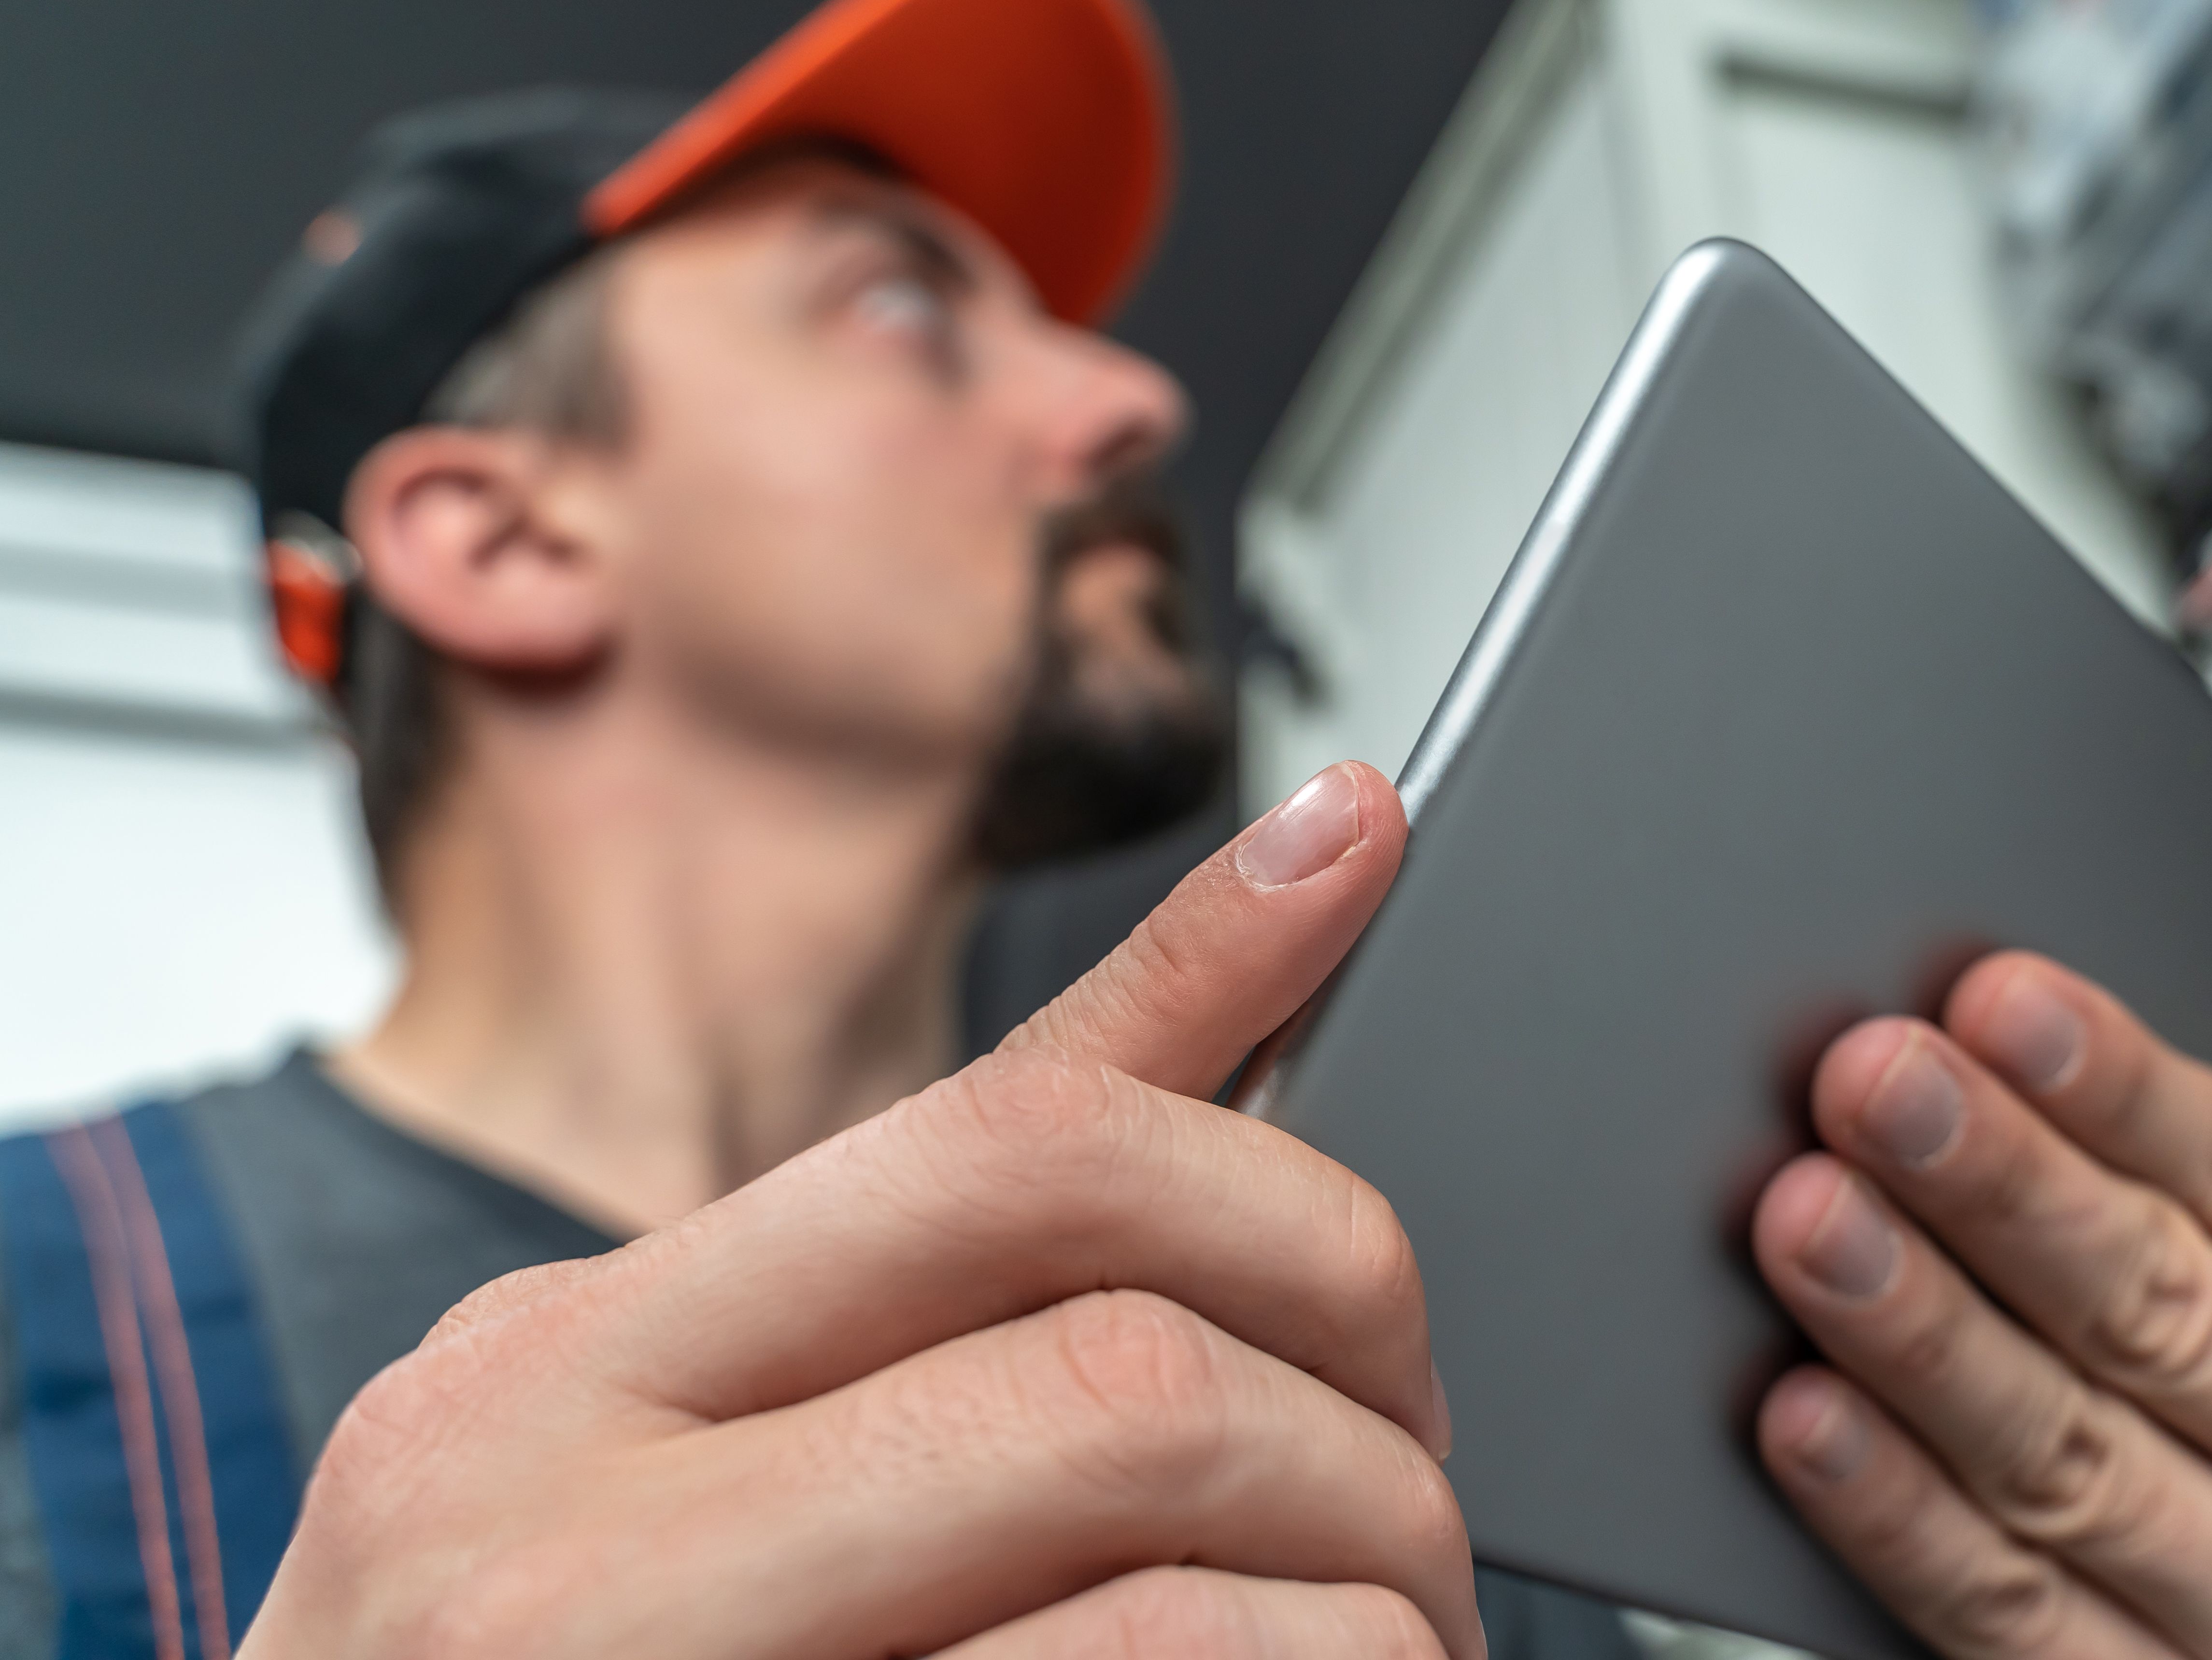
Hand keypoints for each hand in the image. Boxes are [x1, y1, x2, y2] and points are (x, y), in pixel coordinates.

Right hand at [244, 763, 1482, 1659]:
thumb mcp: (654, 1451)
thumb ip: (924, 1255)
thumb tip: (1262, 909)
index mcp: (551, 1376)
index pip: (997, 1141)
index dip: (1246, 1042)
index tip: (1357, 880)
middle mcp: (559, 1532)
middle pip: (1122, 1368)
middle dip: (1356, 1410)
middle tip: (1407, 1493)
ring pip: (1167, 1590)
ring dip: (1356, 1613)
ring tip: (1386, 1638)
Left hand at [1751, 869, 2211, 1657]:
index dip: (2119, 1087)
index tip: (1994, 998)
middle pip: (2161, 1308)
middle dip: (2002, 1184)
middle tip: (1870, 1080)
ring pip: (2069, 1458)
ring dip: (1924, 1330)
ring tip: (1807, 1221)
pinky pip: (2006, 1617)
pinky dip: (1897, 1514)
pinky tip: (1807, 1419)